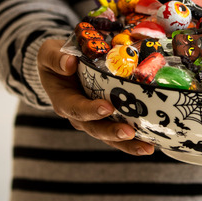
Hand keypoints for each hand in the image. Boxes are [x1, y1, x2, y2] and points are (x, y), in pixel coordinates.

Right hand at [37, 38, 154, 155]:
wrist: (64, 64)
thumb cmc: (56, 58)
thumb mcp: (48, 52)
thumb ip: (54, 58)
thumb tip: (68, 63)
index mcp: (64, 100)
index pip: (75, 108)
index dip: (90, 110)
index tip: (106, 107)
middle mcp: (79, 115)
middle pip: (95, 128)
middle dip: (113, 132)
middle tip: (130, 133)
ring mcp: (95, 119)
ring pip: (110, 136)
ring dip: (129, 144)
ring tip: (147, 147)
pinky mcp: (109, 118)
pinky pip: (121, 129)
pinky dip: (136, 138)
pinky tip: (153, 142)